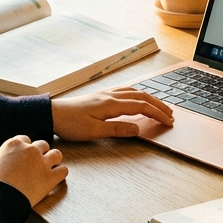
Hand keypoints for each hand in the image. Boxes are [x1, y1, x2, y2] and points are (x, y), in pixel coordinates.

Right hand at [0, 136, 66, 206]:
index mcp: (13, 144)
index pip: (26, 140)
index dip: (26, 149)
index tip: (25, 158)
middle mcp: (30, 150)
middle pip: (43, 145)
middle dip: (40, 154)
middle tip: (37, 165)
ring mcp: (42, 162)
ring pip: (57, 154)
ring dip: (53, 161)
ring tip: (49, 170)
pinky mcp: (50, 177)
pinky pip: (63, 170)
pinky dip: (60, 175)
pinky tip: (54, 180)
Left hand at [51, 86, 174, 140]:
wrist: (52, 113)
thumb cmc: (70, 124)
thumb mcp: (94, 131)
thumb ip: (117, 129)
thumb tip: (138, 129)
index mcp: (111, 104)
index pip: (142, 107)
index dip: (157, 114)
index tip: (168, 122)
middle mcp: (111, 96)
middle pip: (142, 96)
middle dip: (158, 105)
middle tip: (171, 114)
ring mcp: (106, 94)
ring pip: (134, 92)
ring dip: (150, 98)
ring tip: (159, 106)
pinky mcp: (101, 96)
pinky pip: (125, 91)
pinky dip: (138, 94)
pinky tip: (138, 98)